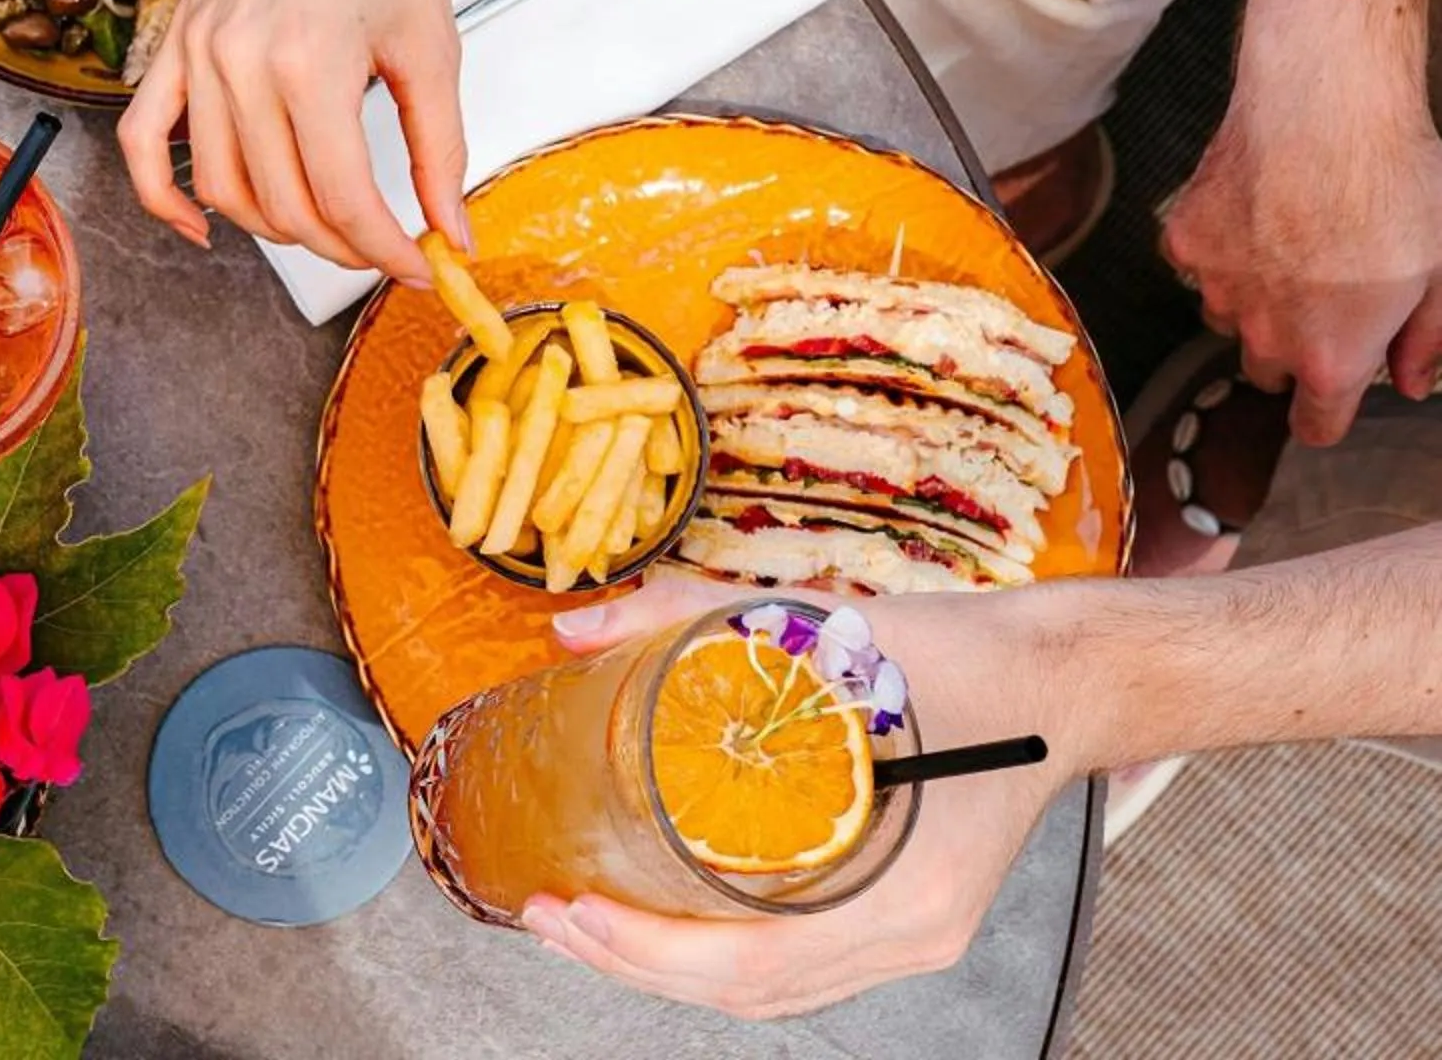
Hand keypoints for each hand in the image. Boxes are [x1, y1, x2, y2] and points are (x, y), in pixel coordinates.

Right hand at [116, 0, 465, 277]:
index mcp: (310, 62)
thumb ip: (440, 147)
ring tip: (326, 225)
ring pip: (223, 189)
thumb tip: (450, 230)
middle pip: (282, 206)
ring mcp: (197, 53)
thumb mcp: (431, 40)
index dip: (387, 248)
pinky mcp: (178, 41)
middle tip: (386, 243)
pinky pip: (145, 142)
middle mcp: (239, 63)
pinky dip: (165, 197)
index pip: (343, 197)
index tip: (420, 263)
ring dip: (276, 227)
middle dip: (341, 244)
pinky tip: (204, 226)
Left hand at [520, 572, 1076, 1018]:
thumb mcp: (827, 627)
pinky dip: (721, 959)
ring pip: (772, 992)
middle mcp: (909, 936)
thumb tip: (578, 632)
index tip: (576, 911)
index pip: (755, 965)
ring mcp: (909, 936)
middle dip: (635, 966)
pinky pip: (799, 966)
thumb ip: (690, 617)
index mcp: (906, 895)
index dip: (653, 951)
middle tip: (551, 918)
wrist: (1061, 674)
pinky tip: (663, 922)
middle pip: (751, 995)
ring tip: (584, 927)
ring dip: (669, 972)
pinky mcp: (901, 915)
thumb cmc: (971, 660)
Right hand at [1160, 79, 1441, 441]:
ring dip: (1255, 302)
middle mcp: (1266, 334)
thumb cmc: (1394, 186)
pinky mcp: (1186, 241)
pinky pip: (1200, 266)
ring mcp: (1218, 287)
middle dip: (1294, 350)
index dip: (1329, 415)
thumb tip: (1410, 380)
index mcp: (1332, 356)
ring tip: (1292, 248)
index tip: (1337, 396)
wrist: (1324, 112)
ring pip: (1230, 319)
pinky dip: (1223, 252)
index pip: (1315, 426)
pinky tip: (1257, 213)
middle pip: (1267, 373)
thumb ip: (1428, 340)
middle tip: (1328, 299)